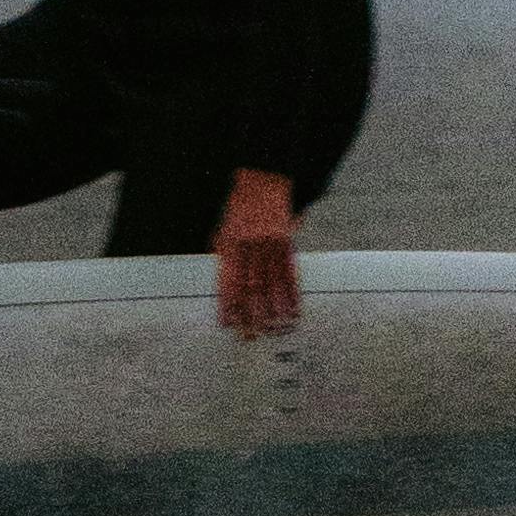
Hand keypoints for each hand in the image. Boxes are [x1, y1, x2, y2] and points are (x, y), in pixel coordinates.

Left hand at [214, 166, 300, 337]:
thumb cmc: (239, 208)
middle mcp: (249, 246)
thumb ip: (224, 257)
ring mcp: (269, 244)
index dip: (228, 304)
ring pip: (270, 283)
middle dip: (249, 313)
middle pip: (250, 287)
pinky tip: (292, 309)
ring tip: (273, 330)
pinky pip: (288, 271)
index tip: (228, 324)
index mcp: (230, 243)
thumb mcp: (223, 229)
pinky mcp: (286, 241)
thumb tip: (224, 288)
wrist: (262, 180)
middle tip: (250, 335)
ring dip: (272, 309)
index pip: (228, 281)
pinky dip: (291, 292)